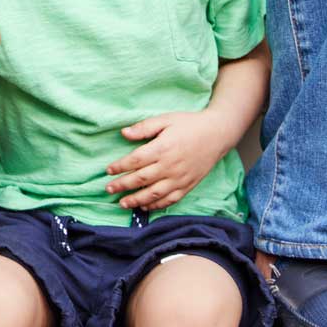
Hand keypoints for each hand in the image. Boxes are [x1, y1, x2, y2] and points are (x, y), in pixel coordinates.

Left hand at [106, 110, 233, 211]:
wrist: (217, 134)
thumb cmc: (189, 124)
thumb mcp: (166, 119)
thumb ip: (144, 127)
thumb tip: (123, 133)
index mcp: (163, 148)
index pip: (135, 160)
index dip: (120, 166)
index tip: (108, 170)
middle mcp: (170, 166)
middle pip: (141, 179)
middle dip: (122, 185)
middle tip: (108, 189)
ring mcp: (180, 178)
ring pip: (154, 193)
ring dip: (136, 200)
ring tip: (122, 203)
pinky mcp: (188, 185)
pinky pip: (170, 200)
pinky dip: (157, 205)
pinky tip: (145, 207)